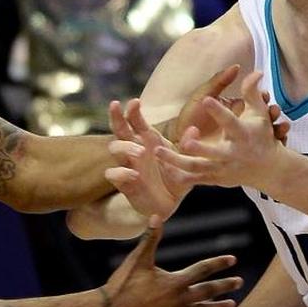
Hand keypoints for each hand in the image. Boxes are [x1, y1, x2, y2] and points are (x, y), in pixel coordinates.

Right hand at [101, 223, 241, 306]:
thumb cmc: (123, 283)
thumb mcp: (138, 259)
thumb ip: (150, 238)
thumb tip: (156, 215)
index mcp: (175, 281)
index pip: (203, 269)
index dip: (219, 263)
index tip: (233, 259)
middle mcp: (179, 299)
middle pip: (208, 291)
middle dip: (225, 285)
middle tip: (239, 282)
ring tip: (231, 304)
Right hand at [106, 99, 189, 220]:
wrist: (167, 205)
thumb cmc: (176, 179)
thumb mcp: (187, 163)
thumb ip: (189, 146)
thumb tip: (194, 130)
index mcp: (148, 141)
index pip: (136, 121)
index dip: (132, 110)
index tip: (135, 101)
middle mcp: (135, 149)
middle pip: (119, 129)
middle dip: (116, 117)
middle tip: (116, 106)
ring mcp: (127, 164)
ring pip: (114, 147)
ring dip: (125, 147)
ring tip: (141, 152)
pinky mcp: (123, 182)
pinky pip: (112, 173)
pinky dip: (121, 173)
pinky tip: (134, 175)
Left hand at [158, 71, 281, 188]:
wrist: (269, 168)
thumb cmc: (260, 134)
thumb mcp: (258, 113)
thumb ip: (251, 93)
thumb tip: (255, 71)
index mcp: (243, 134)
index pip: (231, 122)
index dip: (219, 112)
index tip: (207, 100)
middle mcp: (233, 153)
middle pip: (214, 153)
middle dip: (199, 148)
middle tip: (182, 141)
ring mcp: (223, 168)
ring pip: (198, 166)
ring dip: (177, 161)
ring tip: (157, 151)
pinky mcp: (216, 178)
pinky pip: (194, 179)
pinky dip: (179, 176)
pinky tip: (161, 170)